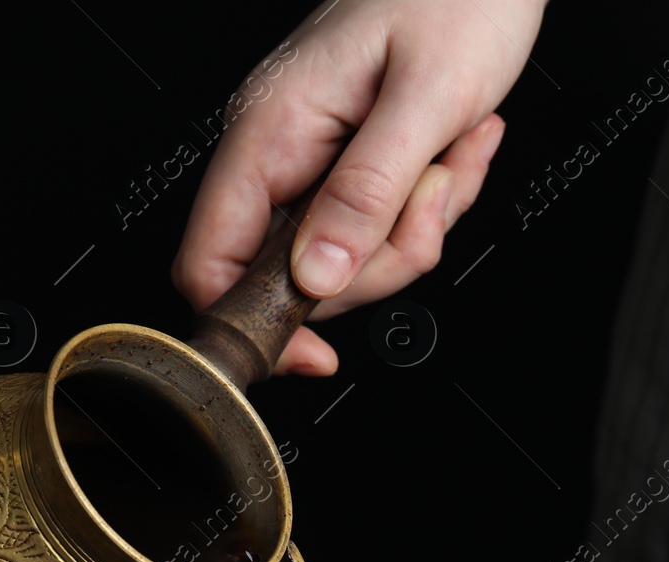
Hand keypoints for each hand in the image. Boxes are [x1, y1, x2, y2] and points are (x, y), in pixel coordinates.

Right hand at [173, 0, 546, 374]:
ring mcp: (321, 158)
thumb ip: (367, 192)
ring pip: (355, 257)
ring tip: (453, 153)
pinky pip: (388, 224)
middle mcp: (283, 149)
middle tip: (432, 197)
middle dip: (384, 257)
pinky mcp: (359, 163)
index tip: (314, 353)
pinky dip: (436, 201)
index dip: (258, 323)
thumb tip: (316, 277)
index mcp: (271, 130)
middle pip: (301, 276)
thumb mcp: (423, 100)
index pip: (212, 260)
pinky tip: (456, 148)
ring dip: (422, 222)